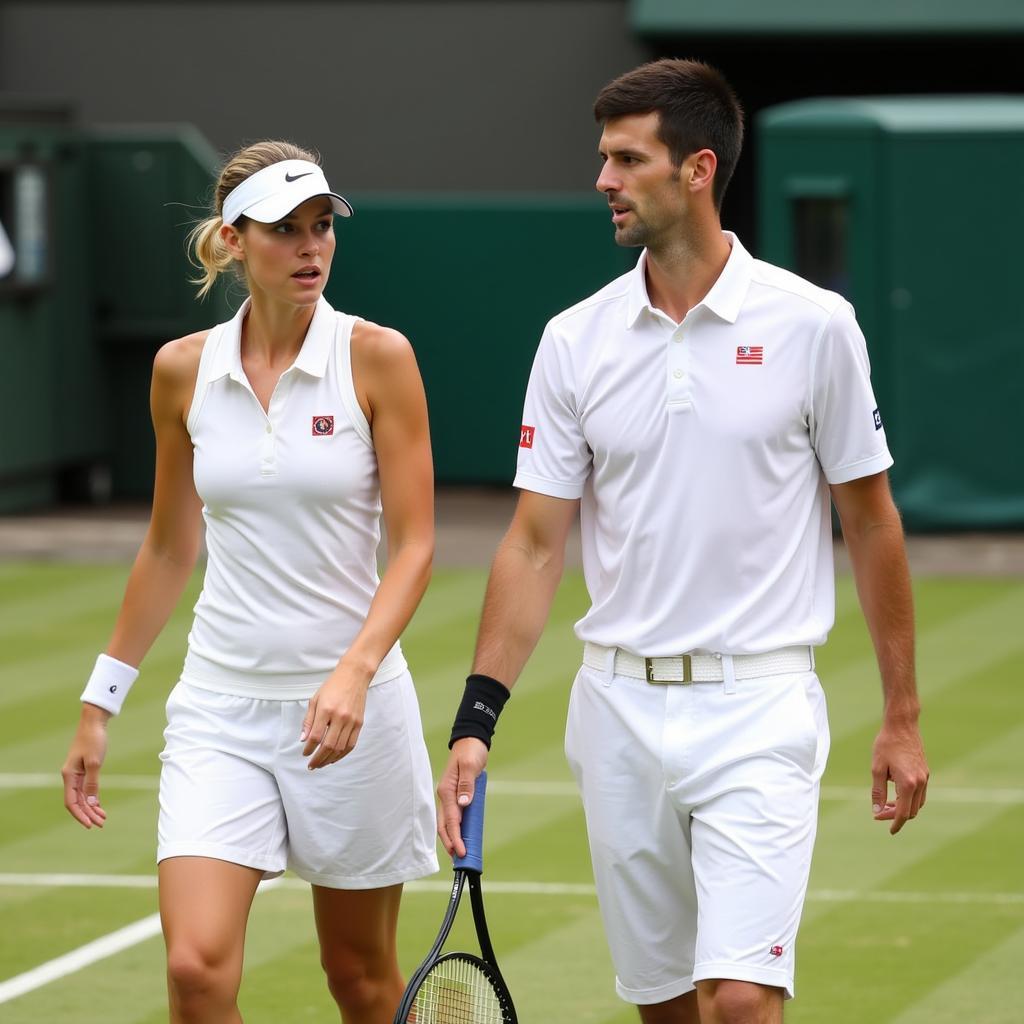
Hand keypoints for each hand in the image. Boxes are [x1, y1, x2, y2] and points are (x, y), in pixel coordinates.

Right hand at [61, 705, 110, 828]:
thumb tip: (92, 803)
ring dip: (91, 808)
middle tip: (101, 824)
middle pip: (77, 802)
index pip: (72, 802)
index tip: (90, 824)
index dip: (80, 815)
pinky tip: (99, 806)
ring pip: (82, 797)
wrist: (94, 723)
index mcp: (69, 775)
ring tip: (103, 818)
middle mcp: (70, 777)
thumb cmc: (93, 740)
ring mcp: (77, 774)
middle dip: (88, 814)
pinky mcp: (84, 770)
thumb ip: (92, 783)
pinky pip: (86, 790)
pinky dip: (93, 799)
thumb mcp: (94, 762)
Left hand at [301, 668, 368, 769]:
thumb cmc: (333, 686)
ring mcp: (351, 721)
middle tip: (311, 765)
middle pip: (328, 745)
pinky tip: (334, 758)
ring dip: (329, 759)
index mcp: (326, 710)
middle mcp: (340, 717)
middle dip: (318, 759)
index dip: (309, 749)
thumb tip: (303, 740)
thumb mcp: (315, 700)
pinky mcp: (359, 723)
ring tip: (321, 764)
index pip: (316, 736)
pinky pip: (351, 744)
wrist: (354, 675)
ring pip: (340, 748)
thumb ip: (308, 721)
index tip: (305, 753)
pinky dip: (342, 754)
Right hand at [437, 738, 488, 858]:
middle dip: (450, 843)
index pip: (450, 820)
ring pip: (447, 822)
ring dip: (451, 838)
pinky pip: (453, 815)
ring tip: (458, 853)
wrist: (470, 740)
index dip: (455, 837)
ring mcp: (449, 796)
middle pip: (444, 825)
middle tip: (458, 860)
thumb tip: (463, 804)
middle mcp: (445, 795)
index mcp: (447, 790)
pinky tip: (461, 836)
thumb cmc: (470, 751)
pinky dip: (456, 828)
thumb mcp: (470, 766)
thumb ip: (466, 785)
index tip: (461, 852)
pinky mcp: (455, 795)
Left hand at [871, 719, 928, 834]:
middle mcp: (921, 783)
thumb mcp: (877, 769)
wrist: (902, 725)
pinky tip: (896, 794)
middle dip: (897, 816)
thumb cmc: (886, 745)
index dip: (895, 823)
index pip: (904, 813)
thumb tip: (877, 811)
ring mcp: (925, 777)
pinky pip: (920, 793)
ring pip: (918, 803)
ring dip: (904, 808)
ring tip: (886, 805)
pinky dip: (909, 799)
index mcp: (908, 784)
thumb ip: (877, 792)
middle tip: (879, 813)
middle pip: (912, 810)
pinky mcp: (925, 772)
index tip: (889, 830)